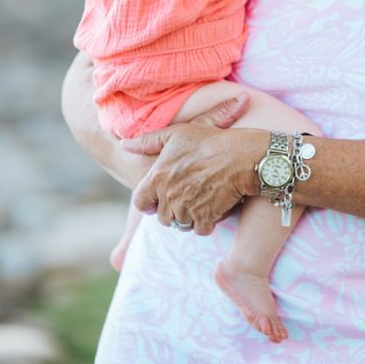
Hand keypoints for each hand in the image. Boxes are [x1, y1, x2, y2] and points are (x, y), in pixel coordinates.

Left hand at [123, 92, 264, 234]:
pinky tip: (212, 208)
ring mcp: (187, 208)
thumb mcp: (176, 134)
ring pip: (180, 224)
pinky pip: (200, 229)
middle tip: (186, 197)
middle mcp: (169, 196)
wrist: (240, 155)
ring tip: (199, 201)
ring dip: (188, 217)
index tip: (158, 198)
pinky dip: (206, 222)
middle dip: (171, 209)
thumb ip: (147, 141)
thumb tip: (124, 144)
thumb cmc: (208, 141)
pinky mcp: (205, 217)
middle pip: (162, 216)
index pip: (140, 202)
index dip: (148, 202)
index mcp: (157, 178)